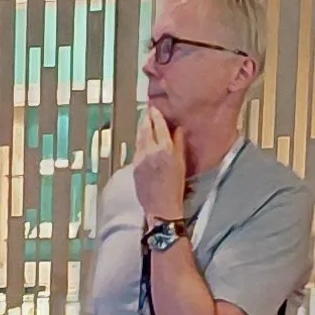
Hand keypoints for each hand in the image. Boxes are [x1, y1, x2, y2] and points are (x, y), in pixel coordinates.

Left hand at [133, 102, 186, 228]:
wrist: (161, 208)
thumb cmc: (175, 188)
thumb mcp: (181, 163)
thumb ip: (178, 144)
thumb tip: (177, 129)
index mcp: (164, 149)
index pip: (158, 125)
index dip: (156, 115)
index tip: (154, 107)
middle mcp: (149, 151)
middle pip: (145, 128)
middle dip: (146, 118)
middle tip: (147, 110)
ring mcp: (139, 158)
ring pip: (139, 137)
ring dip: (141, 127)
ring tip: (144, 120)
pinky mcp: (134, 166)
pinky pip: (136, 148)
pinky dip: (139, 141)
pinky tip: (142, 139)